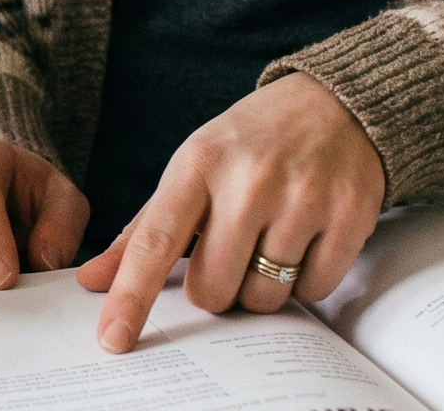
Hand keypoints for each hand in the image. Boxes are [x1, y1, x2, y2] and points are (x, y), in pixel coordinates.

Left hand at [78, 73, 385, 352]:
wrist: (336, 103)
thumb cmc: (251, 142)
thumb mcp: (192, 167)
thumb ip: (144, 229)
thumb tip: (94, 282)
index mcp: (198, 165)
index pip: (155, 243)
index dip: (131, 296)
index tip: (113, 338)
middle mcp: (249, 181)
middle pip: (212, 289)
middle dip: (215, 287)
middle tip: (229, 252)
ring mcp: (302, 198)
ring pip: (262, 298)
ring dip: (260, 287)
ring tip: (269, 241)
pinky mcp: (349, 215)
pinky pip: (313, 290)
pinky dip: (304, 281)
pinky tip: (305, 240)